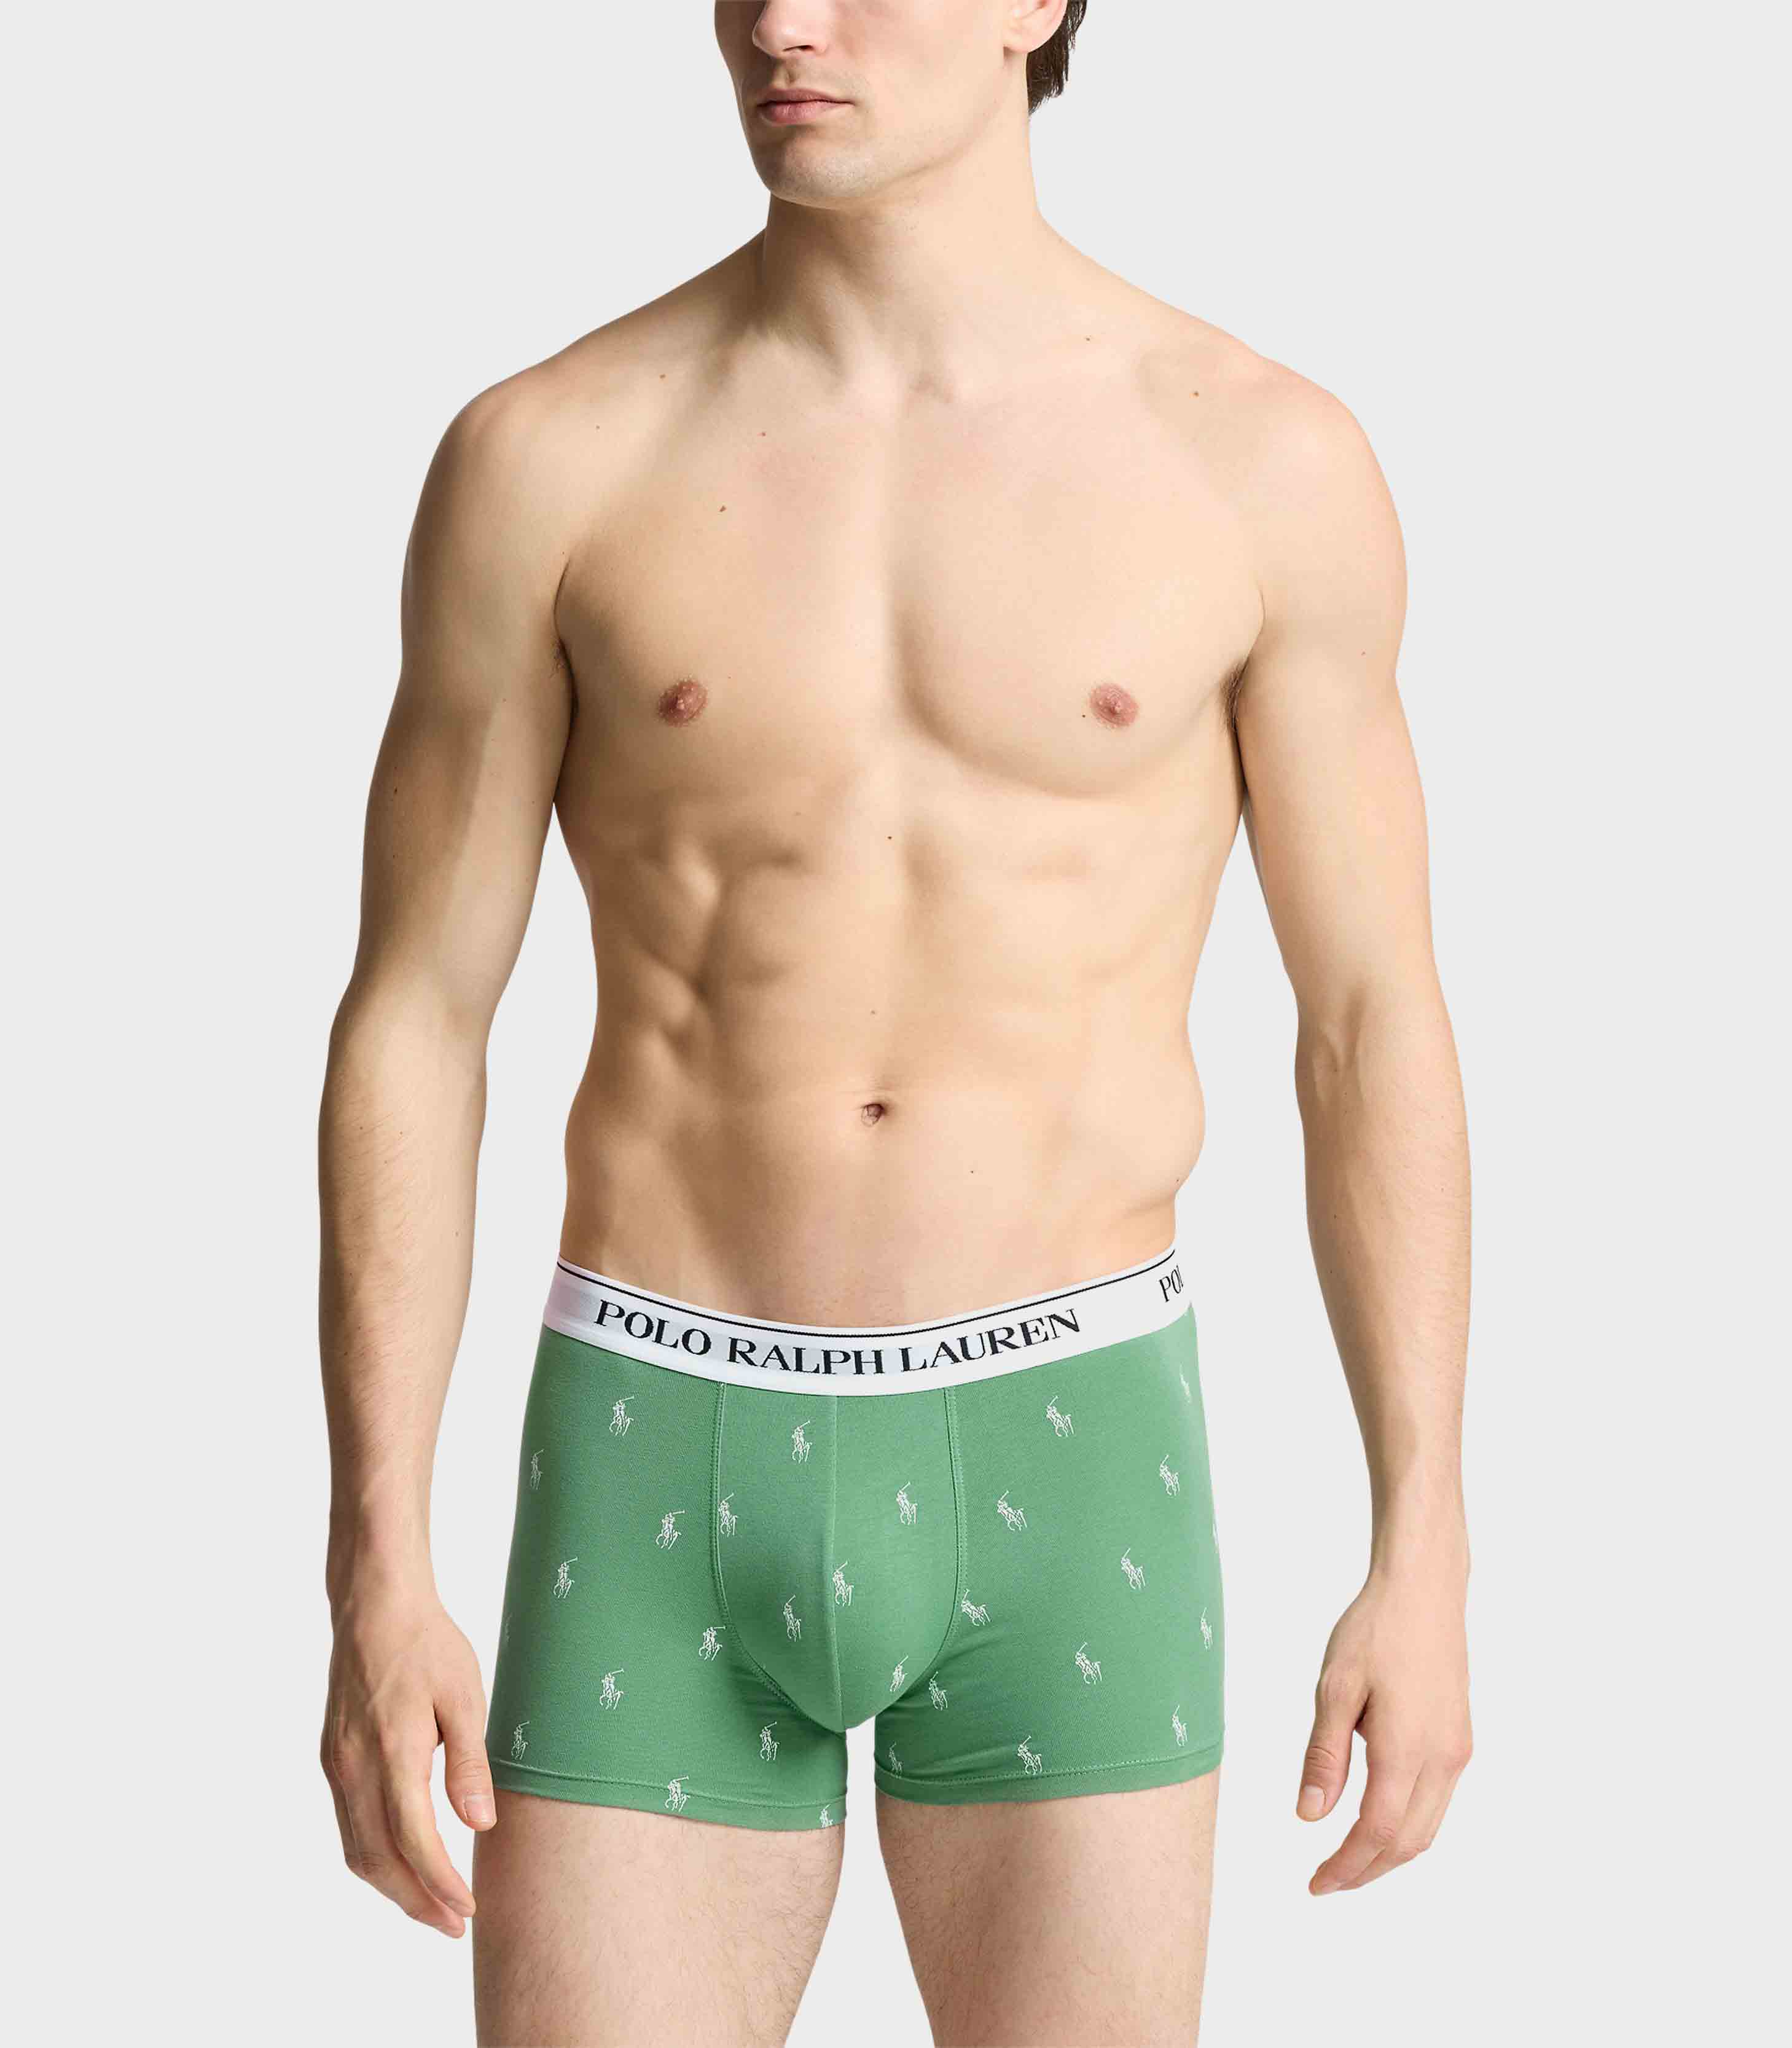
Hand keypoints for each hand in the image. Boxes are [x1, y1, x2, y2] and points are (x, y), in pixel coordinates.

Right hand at [321, 1577, 495, 1935]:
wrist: (375, 1606)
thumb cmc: (428, 1645)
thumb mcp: (464, 1696)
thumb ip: (469, 1764)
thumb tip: (478, 1825)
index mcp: (391, 1750)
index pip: (413, 1839)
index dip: (440, 1882)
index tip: (468, 1909)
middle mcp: (354, 1767)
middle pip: (378, 1859)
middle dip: (416, 1900)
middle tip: (454, 1924)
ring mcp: (336, 1765)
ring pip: (357, 1850)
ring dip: (393, 1887)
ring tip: (432, 1907)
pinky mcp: (331, 1759)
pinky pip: (348, 1826)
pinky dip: (374, 1858)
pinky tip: (402, 1863)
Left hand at [1297, 1562, 1471, 1892]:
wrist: (1424, 1591)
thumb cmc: (1375, 1630)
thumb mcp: (1334, 1688)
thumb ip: (1324, 1756)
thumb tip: (1311, 1816)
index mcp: (1406, 1748)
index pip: (1377, 1831)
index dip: (1346, 1866)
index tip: (1316, 1884)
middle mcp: (1441, 1758)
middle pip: (1408, 1842)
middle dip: (1367, 1871)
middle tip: (1327, 1881)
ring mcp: (1457, 1750)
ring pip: (1428, 1827)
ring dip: (1389, 1853)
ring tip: (1349, 1860)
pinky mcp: (1460, 1738)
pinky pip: (1438, 1802)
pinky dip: (1408, 1825)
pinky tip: (1380, 1819)